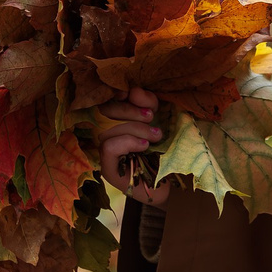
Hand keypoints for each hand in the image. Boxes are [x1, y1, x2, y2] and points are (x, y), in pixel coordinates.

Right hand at [96, 86, 171, 205]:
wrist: (169, 181)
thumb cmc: (161, 149)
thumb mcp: (157, 119)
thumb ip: (147, 104)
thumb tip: (134, 91)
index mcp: (113, 118)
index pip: (107, 99)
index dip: (119, 94)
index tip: (133, 94)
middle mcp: (103, 132)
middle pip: (105, 110)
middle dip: (131, 111)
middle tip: (152, 118)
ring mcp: (102, 151)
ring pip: (108, 128)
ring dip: (136, 128)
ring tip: (156, 135)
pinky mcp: (107, 167)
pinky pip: (109, 146)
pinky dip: (128, 142)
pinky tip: (144, 146)